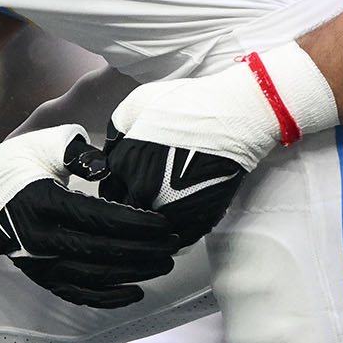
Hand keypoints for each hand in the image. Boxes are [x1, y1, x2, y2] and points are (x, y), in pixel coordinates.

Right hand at [0, 123, 180, 308]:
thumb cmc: (19, 160)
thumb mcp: (46, 143)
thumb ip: (77, 150)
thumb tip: (106, 165)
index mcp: (42, 201)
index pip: (98, 218)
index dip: (135, 223)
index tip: (165, 224)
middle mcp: (38, 237)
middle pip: (100, 251)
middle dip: (142, 251)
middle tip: (174, 246)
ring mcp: (37, 261)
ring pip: (92, 277)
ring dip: (132, 273)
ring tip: (163, 264)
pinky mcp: (38, 274)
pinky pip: (75, 293)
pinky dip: (106, 297)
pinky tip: (135, 291)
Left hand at [100, 44, 337, 245]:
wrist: (235, 115)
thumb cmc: (191, 104)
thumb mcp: (138, 102)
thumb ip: (117, 129)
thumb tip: (109, 149)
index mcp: (125, 164)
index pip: (108, 192)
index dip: (117, 187)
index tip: (125, 184)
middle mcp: (144, 192)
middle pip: (127, 213)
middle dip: (133, 205)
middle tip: (147, 192)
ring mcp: (171, 210)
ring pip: (150, 230)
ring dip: (152, 221)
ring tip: (165, 202)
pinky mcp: (198, 222)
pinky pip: (176, 239)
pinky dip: (174, 231)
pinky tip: (180, 213)